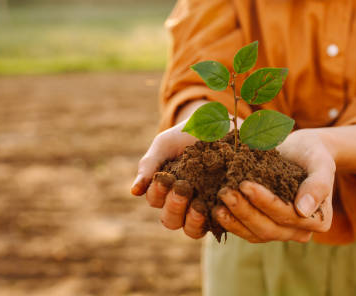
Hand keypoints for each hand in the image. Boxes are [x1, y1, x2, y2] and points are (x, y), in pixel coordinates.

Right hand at [130, 119, 207, 238]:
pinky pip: (215, 225)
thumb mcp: (165, 145)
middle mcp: (182, 204)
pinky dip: (212, 220)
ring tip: (197, 206)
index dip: (157, 192)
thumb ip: (149, 166)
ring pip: (190, 229)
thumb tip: (133, 192)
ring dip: (191, 220)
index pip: (155, 200)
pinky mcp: (222, 209)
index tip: (165, 178)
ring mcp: (203, 209)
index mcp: (164, 190)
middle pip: (170, 219)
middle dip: (174, 206)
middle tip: (182, 188)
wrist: (219, 125)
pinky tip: (214, 209)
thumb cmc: (186, 135)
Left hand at [215, 129, 334, 242]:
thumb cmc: (312, 154)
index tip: (245, 184)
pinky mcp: (263, 227)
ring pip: (255, 233)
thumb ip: (318, 184)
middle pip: (269, 228)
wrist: (299, 152)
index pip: (288, 215)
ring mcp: (280, 232)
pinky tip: (214, 209)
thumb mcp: (321, 162)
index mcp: (318, 220)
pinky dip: (231, 222)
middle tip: (224, 193)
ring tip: (216, 204)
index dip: (266, 202)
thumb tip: (303, 210)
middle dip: (244, 211)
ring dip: (234, 219)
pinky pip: (246, 231)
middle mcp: (300, 232)